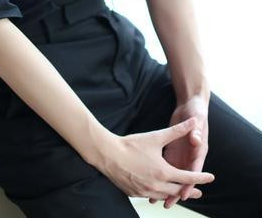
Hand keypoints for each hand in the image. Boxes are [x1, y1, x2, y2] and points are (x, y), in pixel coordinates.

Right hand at [96, 116, 214, 201]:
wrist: (108, 154)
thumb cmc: (132, 144)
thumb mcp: (156, 136)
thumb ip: (177, 130)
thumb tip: (193, 121)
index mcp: (164, 172)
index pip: (188, 177)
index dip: (200, 177)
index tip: (211, 178)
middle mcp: (156, 185)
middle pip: (178, 191)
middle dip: (189, 191)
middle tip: (198, 193)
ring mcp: (145, 191)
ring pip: (164, 196)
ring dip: (174, 194)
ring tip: (180, 193)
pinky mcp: (135, 193)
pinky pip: (151, 197)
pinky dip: (159, 195)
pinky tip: (159, 192)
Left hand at [149, 94, 209, 208]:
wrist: (190, 106)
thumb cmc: (195, 112)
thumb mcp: (196, 119)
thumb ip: (196, 130)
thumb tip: (196, 139)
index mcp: (199, 150)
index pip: (194, 170)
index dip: (189, 183)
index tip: (184, 194)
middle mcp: (191, 155)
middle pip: (184, 176)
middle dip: (177, 190)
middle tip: (169, 203)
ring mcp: (182, 154)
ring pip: (175, 174)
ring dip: (168, 185)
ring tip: (158, 199)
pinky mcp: (174, 150)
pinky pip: (168, 165)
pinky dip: (162, 175)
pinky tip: (153, 182)